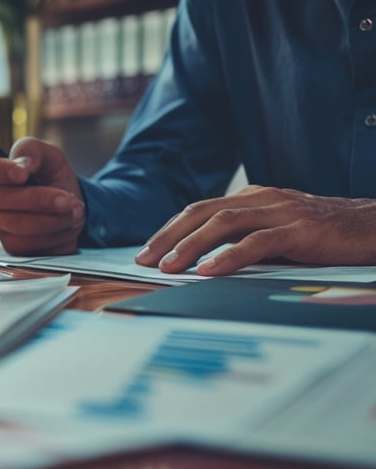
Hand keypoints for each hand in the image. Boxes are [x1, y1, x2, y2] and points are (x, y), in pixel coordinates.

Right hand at [0, 137, 84, 254]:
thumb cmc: (54, 178)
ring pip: (16, 224)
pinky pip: (29, 243)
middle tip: (66, 198)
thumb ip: (33, 151)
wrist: (73, 208)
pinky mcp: (13, 246)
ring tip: (74, 209)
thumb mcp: (51, 156)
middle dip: (36, 199)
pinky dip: (55, 233)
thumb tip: (21, 164)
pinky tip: (67, 224)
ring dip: (51, 218)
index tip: (22, 174)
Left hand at [135, 185, 375, 274]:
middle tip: (144, 259)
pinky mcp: (301, 230)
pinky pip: (257, 242)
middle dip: (168, 236)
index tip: (146, 251)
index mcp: (252, 198)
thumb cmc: (325, 235)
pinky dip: (229, 256)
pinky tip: (209, 270)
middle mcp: (262, 199)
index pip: (200, 210)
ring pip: (224, 223)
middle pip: (202, 212)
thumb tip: (203, 261)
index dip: (170, 230)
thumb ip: (245, 239)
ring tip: (168, 266)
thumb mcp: (278, 233)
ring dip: (190, 245)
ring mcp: (281, 212)